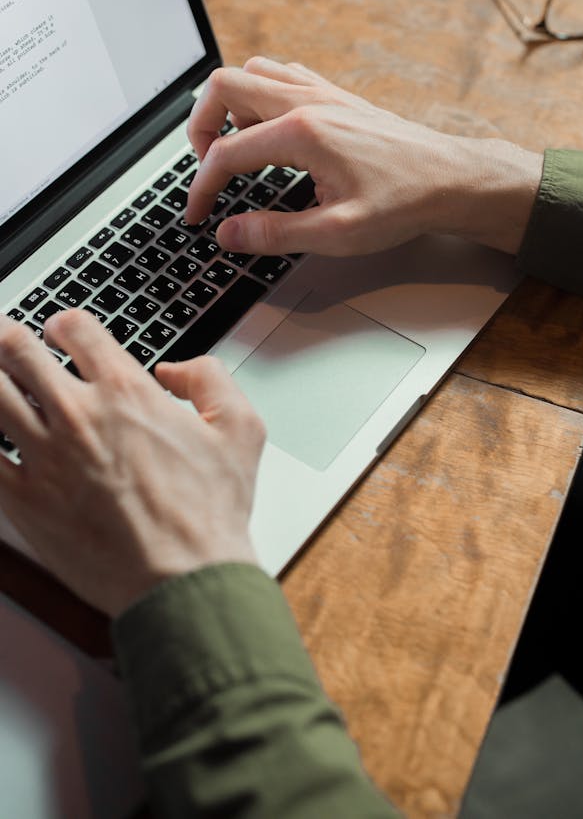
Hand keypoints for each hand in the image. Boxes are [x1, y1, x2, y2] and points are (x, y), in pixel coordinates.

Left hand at [0, 310, 262, 616]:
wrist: (183, 579)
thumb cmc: (210, 513)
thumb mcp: (241, 429)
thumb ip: (211, 380)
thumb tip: (178, 370)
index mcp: (127, 392)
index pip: (75, 329)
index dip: (63, 322)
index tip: (59, 331)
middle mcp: (79, 416)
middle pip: (16, 352)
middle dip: (7, 338)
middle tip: (5, 339)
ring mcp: (45, 458)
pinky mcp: (24, 502)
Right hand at [185, 57, 542, 257]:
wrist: (451, 178)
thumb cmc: (404, 202)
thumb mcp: (338, 232)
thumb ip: (275, 233)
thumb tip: (230, 234)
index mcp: (303, 132)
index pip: (226, 153)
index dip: (202, 188)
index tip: (200, 215)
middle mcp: (308, 101)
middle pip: (223, 85)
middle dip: (199, 126)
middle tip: (206, 168)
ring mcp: (322, 92)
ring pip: (251, 72)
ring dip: (229, 105)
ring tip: (234, 148)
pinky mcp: (335, 96)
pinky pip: (281, 76)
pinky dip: (260, 96)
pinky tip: (269, 131)